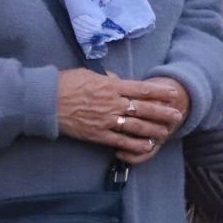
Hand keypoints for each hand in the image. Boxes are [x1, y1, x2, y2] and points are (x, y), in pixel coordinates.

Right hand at [56, 68, 186, 165]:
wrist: (44, 101)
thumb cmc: (65, 83)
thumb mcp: (89, 74)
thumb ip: (108, 78)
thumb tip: (120, 79)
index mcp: (112, 86)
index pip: (142, 89)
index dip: (160, 92)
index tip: (173, 94)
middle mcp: (112, 103)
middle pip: (144, 108)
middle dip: (163, 112)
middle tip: (178, 116)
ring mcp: (106, 120)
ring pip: (136, 126)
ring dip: (153, 130)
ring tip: (166, 133)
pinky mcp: (97, 134)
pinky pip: (120, 141)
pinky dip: (135, 145)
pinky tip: (147, 147)